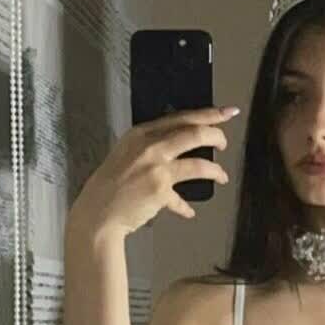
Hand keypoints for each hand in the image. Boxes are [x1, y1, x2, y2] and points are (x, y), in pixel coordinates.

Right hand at [67, 105, 236, 238]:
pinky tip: (189, 212)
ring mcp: (156, 168)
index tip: (226, 112)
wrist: (98, 211)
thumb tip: (176, 145)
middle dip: (217, 136)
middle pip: (195, 133)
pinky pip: (183, 200)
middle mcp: (150, 146)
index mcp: (142, 133)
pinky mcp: (160, 191)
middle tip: (224, 143)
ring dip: (216, 171)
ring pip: (199, 164)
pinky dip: (186, 207)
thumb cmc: (110, 185)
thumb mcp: (127, 153)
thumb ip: (150, 146)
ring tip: (222, 176)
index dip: (208, 113)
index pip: (181, 117)